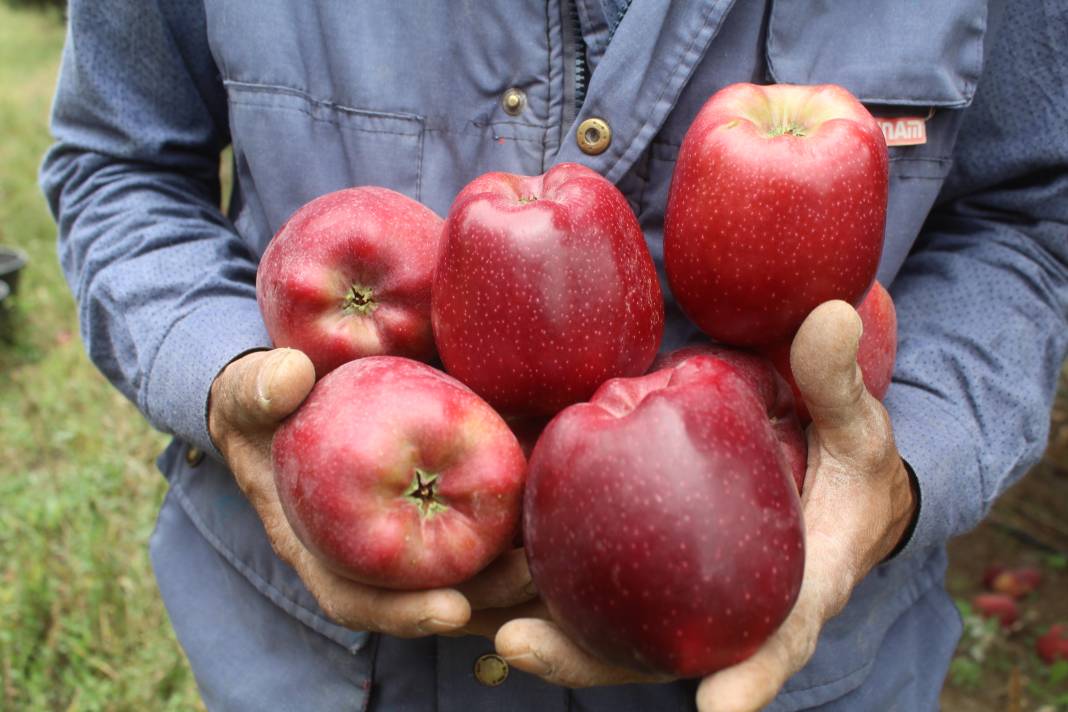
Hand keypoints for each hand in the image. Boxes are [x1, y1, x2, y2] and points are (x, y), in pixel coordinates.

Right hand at [207, 348, 534, 637]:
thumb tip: (288, 377)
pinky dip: (518, 531)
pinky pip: (480, 530)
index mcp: (318, 547)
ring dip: (513, 576)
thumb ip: (259, 387)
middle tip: (531, 579)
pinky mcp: (437, 502)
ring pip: (465, 574)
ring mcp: (405, 533)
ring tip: (561, 560)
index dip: (403, 613)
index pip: (359, 598)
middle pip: (429, 597)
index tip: (452, 611)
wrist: (291, 396)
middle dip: (484, 599)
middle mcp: (367, 554)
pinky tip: (561, 515)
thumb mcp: (251, 393)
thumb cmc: (266, 404)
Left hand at [494, 301, 917, 709]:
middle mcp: (728, 614)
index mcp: (797, 590)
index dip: (752, 677)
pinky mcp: (644, 573)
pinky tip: (473, 567)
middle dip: (586, 660)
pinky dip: (531, 590)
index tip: (720, 707)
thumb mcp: (854, 425)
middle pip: (656, 656)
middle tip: (518, 646)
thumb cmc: (844, 464)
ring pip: (605, 634)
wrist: (823, 486)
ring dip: (537, 633)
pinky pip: (586, 592)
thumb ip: (836, 382)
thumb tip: (829, 313)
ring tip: (467, 614)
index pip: (778, 642)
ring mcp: (679, 601)